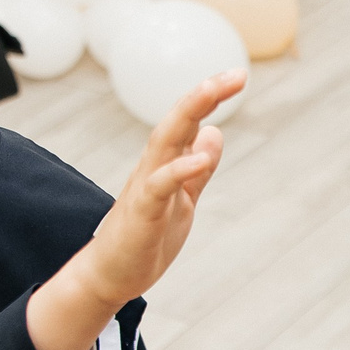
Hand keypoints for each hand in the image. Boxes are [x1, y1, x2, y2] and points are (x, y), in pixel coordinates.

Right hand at [72, 71, 246, 308]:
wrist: (111, 275)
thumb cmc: (145, 237)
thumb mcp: (183, 199)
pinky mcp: (142, 214)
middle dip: (204, 94)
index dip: (210, 98)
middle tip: (235, 74)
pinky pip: (160, 185)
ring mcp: (145, 188)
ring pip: (164, 142)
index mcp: (164, 164)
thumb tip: (214, 133)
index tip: (238, 75)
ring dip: (188, 114)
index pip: (187, 121)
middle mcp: (153, 167)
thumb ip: (197, 170)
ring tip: (213, 90)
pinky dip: (180, 169)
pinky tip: (201, 157)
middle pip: (176, 121)